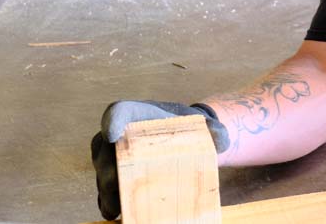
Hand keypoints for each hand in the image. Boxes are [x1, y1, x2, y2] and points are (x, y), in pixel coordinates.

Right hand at [90, 100, 228, 219]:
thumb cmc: (187, 129)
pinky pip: (104, 194)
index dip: (111, 121)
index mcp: (134, 114)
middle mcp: (115, 135)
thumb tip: (223, 140)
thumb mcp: (203, 126)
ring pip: (102, 176)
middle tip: (121, 187)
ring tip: (122, 209)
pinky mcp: (112, 181)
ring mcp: (109, 160)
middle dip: (109, 171)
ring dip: (109, 194)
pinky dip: (110, 206)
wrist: (181, 143)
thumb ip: (215, 130)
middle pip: (104, 152)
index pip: (116, 112)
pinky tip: (122, 215)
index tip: (113, 134)